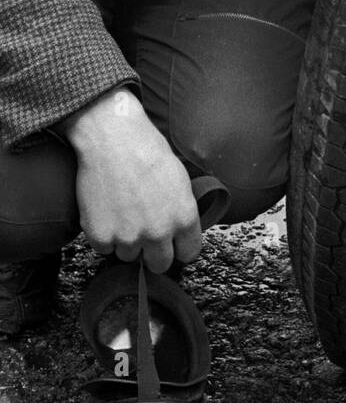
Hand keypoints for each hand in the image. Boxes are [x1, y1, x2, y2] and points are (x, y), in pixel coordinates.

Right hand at [63, 87, 201, 272]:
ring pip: (128, 256)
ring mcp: (127, 237)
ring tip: (122, 212)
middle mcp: (158, 233)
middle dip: (154, 252)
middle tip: (144, 232)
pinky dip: (103, 234)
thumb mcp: (179, 180)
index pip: (188, 254)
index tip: (172, 242)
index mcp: (183, 218)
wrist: (112, 138)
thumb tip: (179, 232)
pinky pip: (104, 248)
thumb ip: (180, 211)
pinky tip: (106, 210)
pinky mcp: (100, 236)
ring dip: (126, 241)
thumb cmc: (147, 150)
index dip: (179, 247)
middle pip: (159, 264)